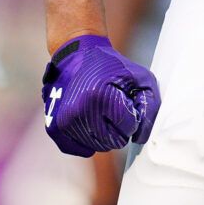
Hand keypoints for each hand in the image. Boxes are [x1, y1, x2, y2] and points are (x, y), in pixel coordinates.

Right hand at [42, 35, 160, 157]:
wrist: (75, 54)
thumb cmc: (109, 65)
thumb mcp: (139, 76)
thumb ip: (149, 106)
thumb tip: (141, 137)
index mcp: (100, 97)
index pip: (128, 127)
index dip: (131, 115)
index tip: (124, 101)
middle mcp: (78, 112)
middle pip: (113, 142)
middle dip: (119, 127)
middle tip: (112, 107)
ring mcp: (63, 122)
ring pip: (97, 147)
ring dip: (104, 133)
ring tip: (99, 110)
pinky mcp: (54, 128)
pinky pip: (79, 149)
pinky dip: (87, 140)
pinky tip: (89, 123)